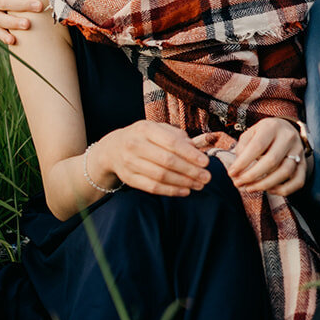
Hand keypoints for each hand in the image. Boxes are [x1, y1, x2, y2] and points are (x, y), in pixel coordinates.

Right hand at [96, 122, 212, 196]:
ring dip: (183, 182)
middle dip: (190, 170)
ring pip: (161, 176)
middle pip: (167, 161)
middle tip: (207, 177)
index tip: (206, 162)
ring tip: (199, 185)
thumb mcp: (158, 129)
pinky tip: (185, 190)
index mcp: (145, 129)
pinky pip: (152, 187)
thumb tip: (198, 150)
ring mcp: (130, 162)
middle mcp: (135, 145)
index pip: (171, 142)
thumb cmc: (144, 137)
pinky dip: (171, 191)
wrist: (113, 149)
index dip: (190, 154)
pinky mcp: (129, 178)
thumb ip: (178, 137)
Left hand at [226, 118, 307, 195]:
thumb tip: (237, 168)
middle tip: (238, 183)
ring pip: (285, 172)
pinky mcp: (304, 164)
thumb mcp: (251, 133)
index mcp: (272, 127)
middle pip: (271, 161)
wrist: (286, 129)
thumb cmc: (264, 134)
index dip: (243, 162)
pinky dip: (284, 190)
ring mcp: (298, 151)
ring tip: (250, 188)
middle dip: (252, 176)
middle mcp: (288, 137)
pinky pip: (298, 181)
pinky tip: (269, 190)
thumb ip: (243, 147)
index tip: (231, 173)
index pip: (257, 146)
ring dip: (265, 184)